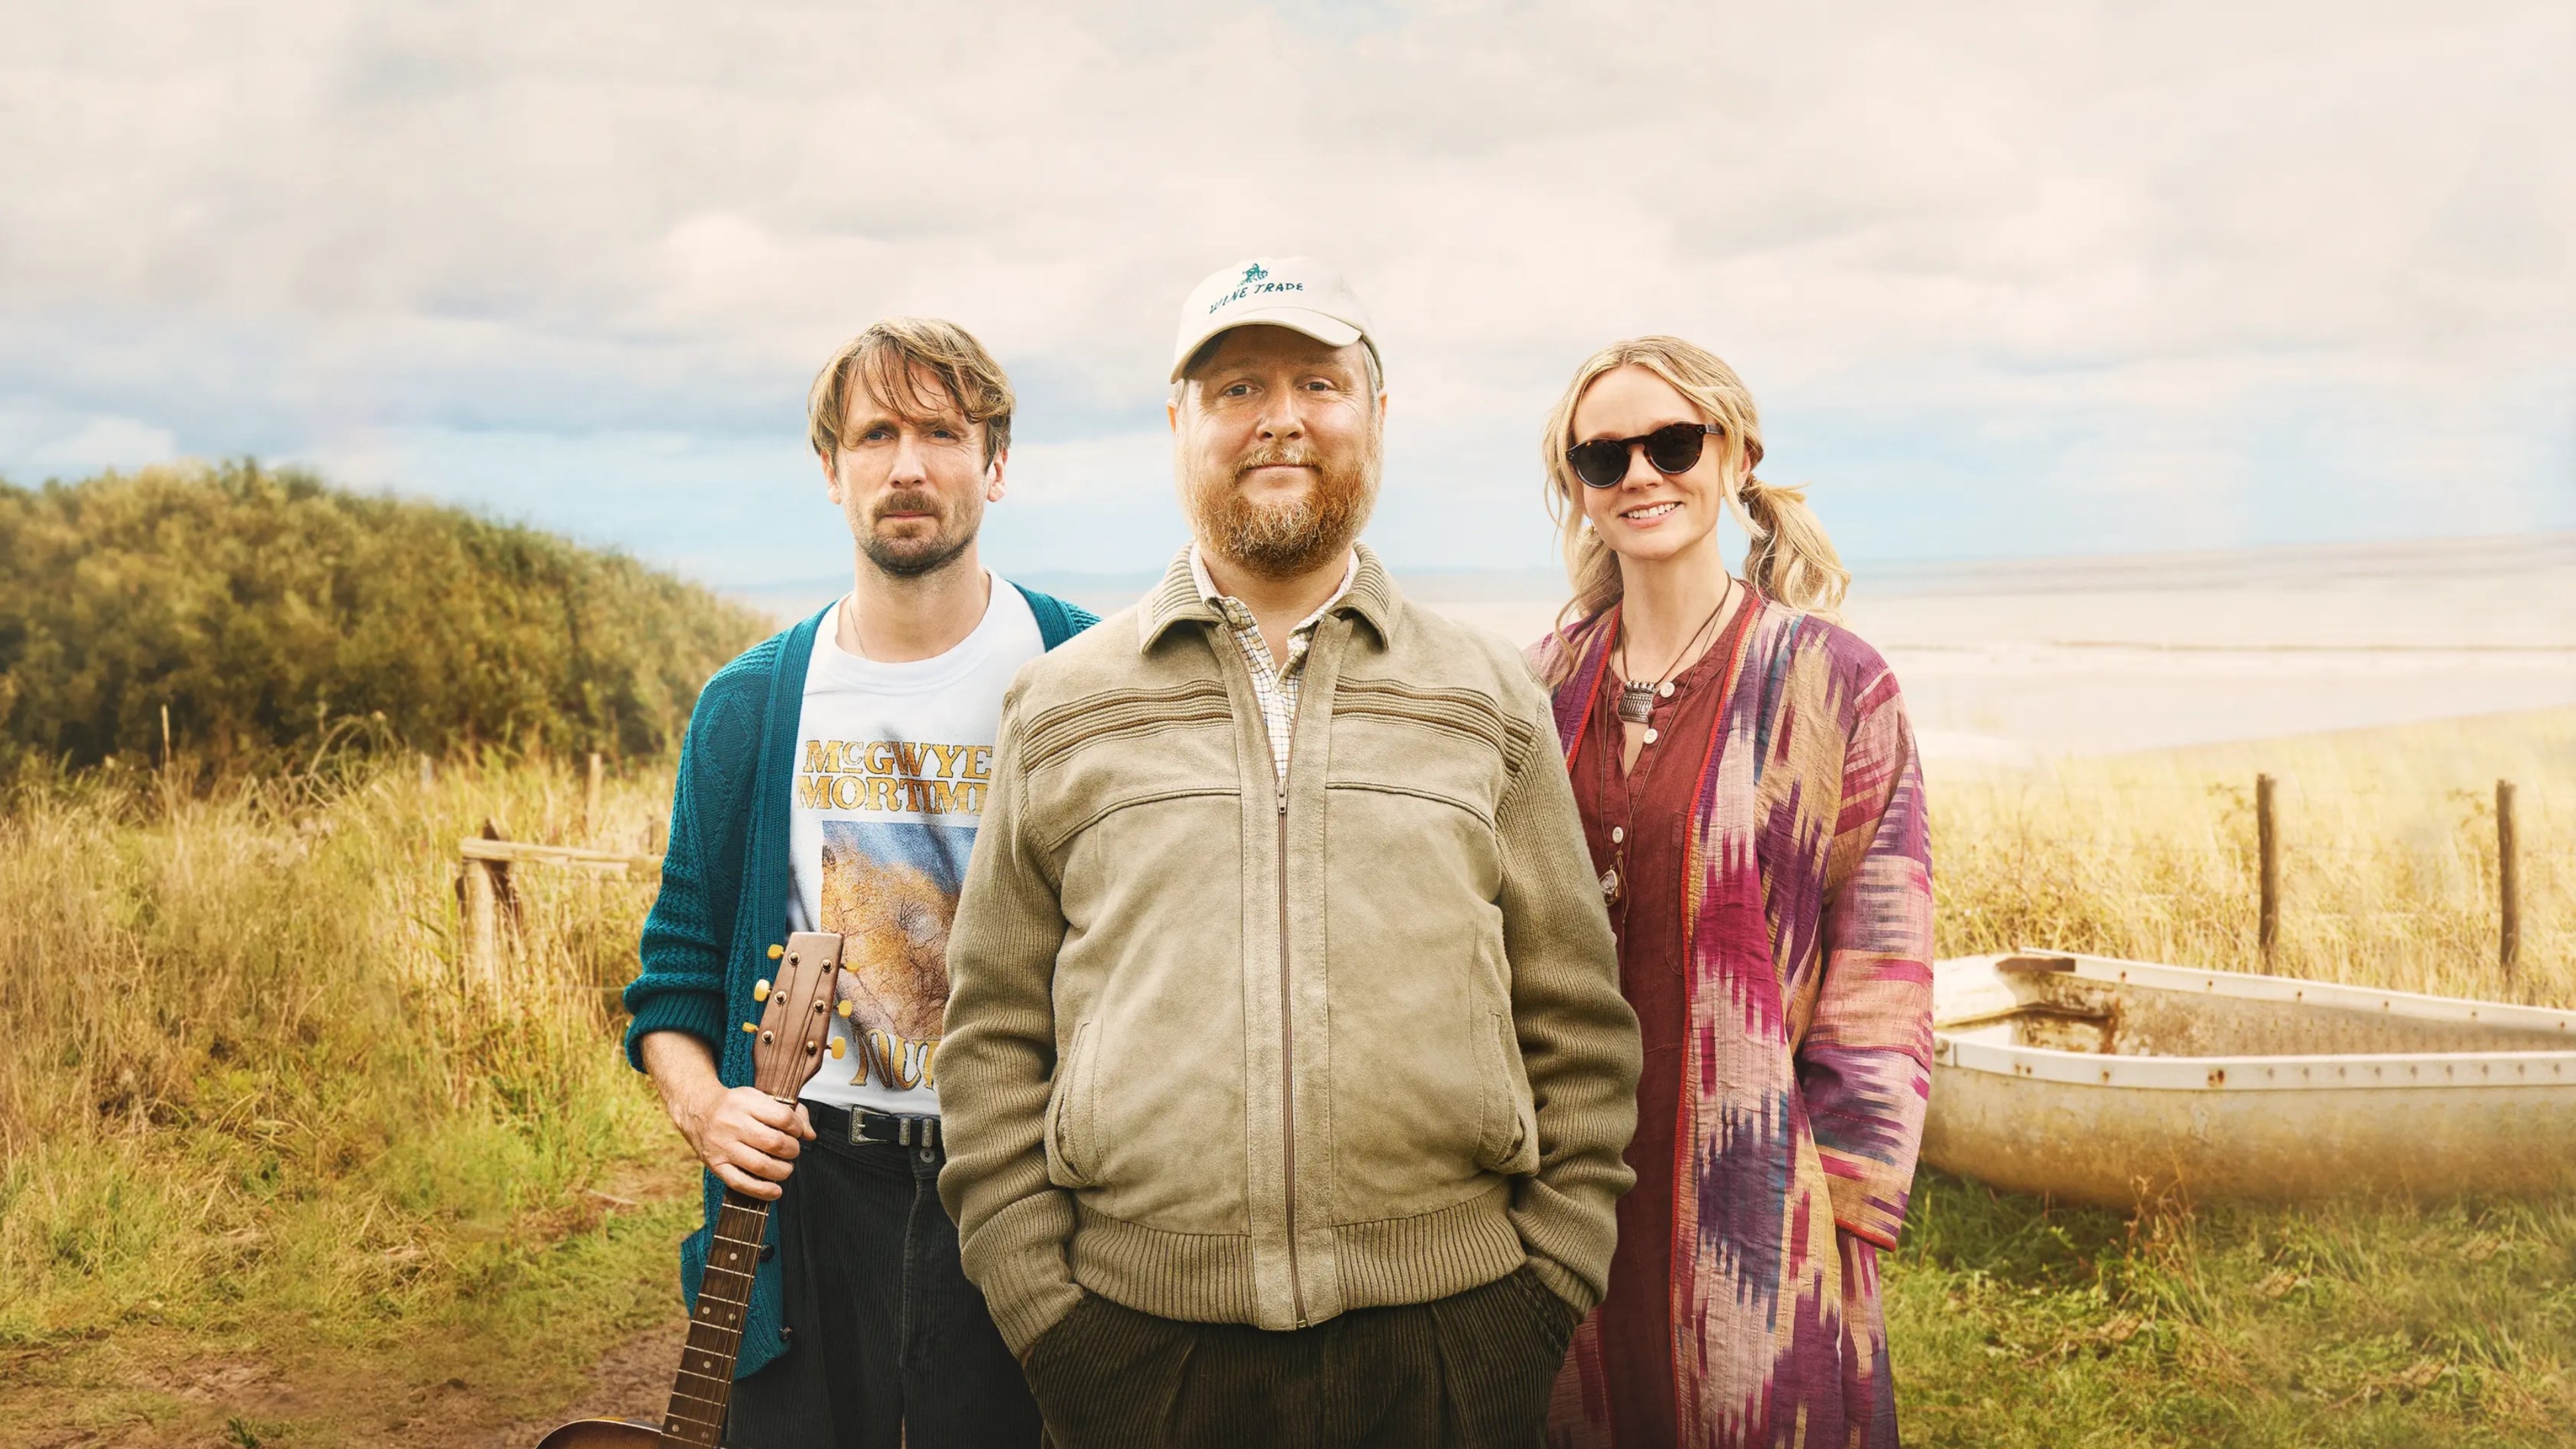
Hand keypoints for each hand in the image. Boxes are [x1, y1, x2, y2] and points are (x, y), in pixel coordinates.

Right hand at [678, 1082, 815, 1199]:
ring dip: (782, 1170)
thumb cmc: (734, 1105)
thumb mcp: (759, 1097)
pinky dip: (762, 1190)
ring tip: (785, 1167)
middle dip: (792, 1150)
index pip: (783, 1118)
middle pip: (774, 1143)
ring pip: (760, 1165)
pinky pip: (740, 1183)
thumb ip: (789, 1112)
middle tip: (792, 1150)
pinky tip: (775, 1191)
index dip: (798, 1128)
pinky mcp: (716, 1165)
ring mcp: (722, 1146)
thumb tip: (810, 1134)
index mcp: (746, 1103)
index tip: (798, 1132)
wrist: (697, 1110)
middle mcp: (732, 1124)